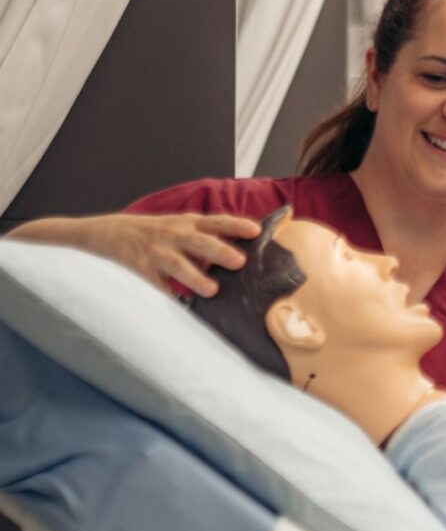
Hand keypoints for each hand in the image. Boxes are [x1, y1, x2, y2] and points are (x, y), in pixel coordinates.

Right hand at [9, 212, 259, 296]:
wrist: (104, 231)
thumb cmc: (153, 233)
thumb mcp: (179, 228)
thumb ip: (207, 241)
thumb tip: (242, 259)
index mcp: (187, 223)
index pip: (217, 222)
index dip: (237, 226)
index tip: (257, 231)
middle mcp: (172, 235)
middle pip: (200, 241)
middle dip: (220, 251)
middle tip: (239, 262)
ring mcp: (154, 251)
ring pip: (177, 264)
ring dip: (195, 277)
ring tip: (211, 290)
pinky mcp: (138, 268)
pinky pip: (153, 285)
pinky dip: (164, 296)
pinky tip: (177, 308)